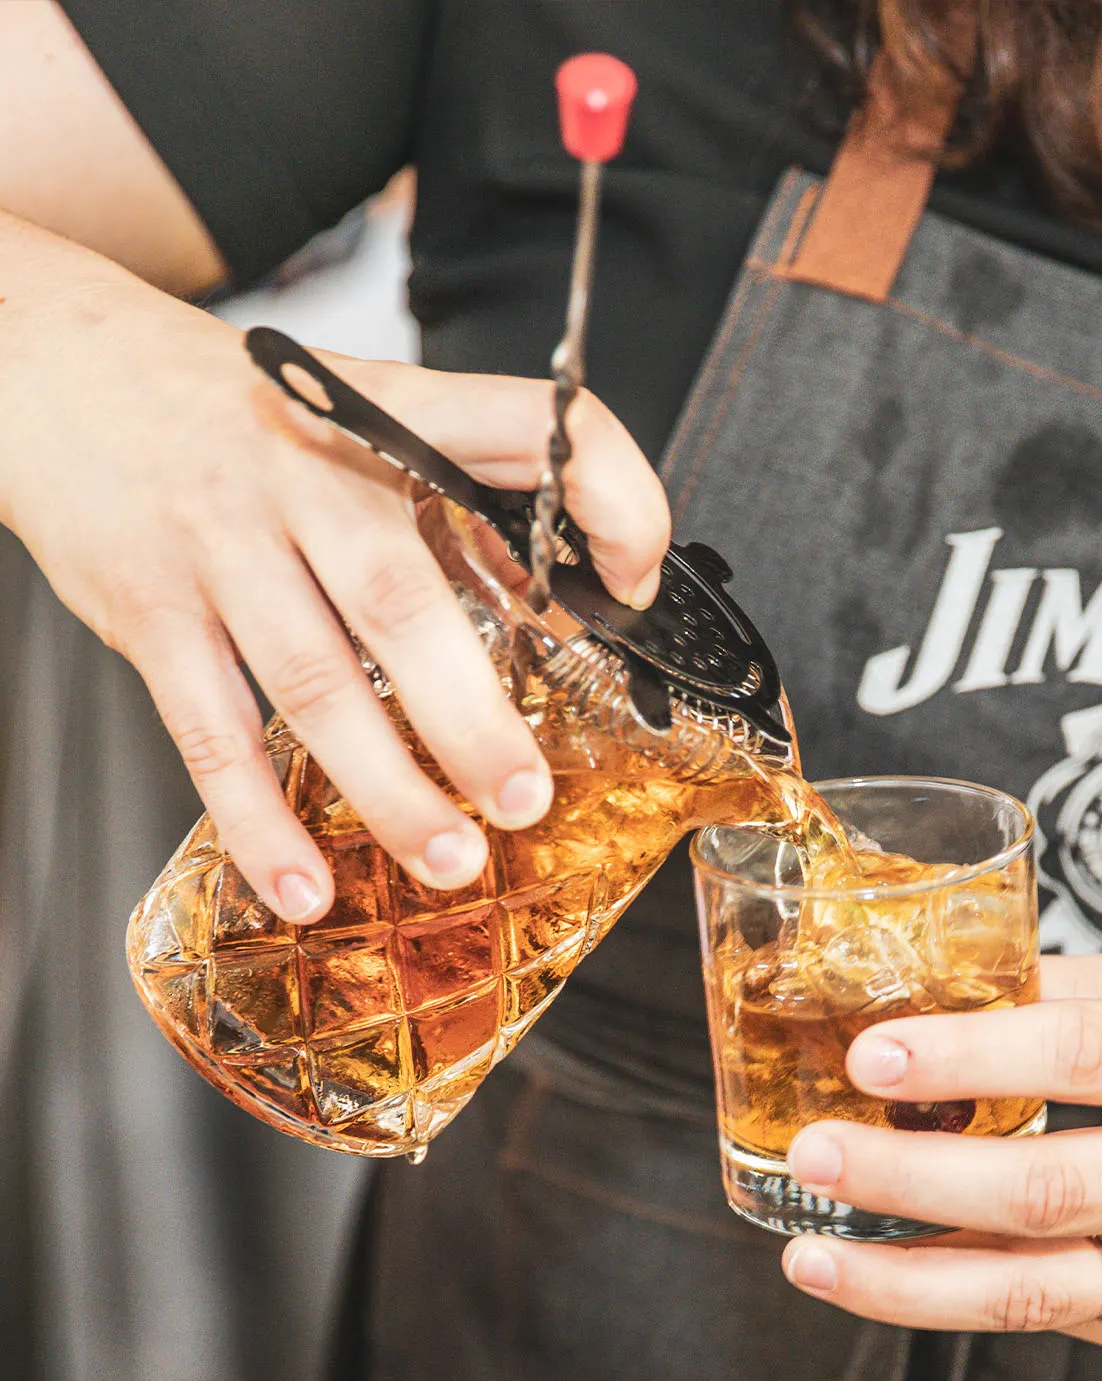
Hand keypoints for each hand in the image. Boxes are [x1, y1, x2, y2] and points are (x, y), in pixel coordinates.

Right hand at [0, 223, 670, 921]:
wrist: (57, 365)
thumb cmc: (235, 414)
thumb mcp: (355, 411)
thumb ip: (452, 489)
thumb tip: (555, 595)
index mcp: (385, 414)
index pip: (525, 426)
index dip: (605, 495)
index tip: (632, 583)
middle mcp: (307, 473)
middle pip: (402, 599)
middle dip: (471, 715)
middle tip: (525, 798)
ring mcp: (220, 542)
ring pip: (312, 680)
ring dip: (386, 786)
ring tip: (449, 860)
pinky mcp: (148, 607)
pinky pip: (209, 729)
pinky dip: (257, 817)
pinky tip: (303, 881)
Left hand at [778, 954, 1101, 1351]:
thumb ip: (1063, 989)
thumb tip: (933, 978)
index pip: (1081, 1054)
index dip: (970, 1056)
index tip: (874, 1052)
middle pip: (1047, 1186)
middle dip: (915, 1175)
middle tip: (817, 1151)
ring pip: (1037, 1287)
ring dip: (909, 1280)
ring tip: (813, 1255)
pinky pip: (1045, 1313)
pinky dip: (950, 1298)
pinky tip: (877, 1273)